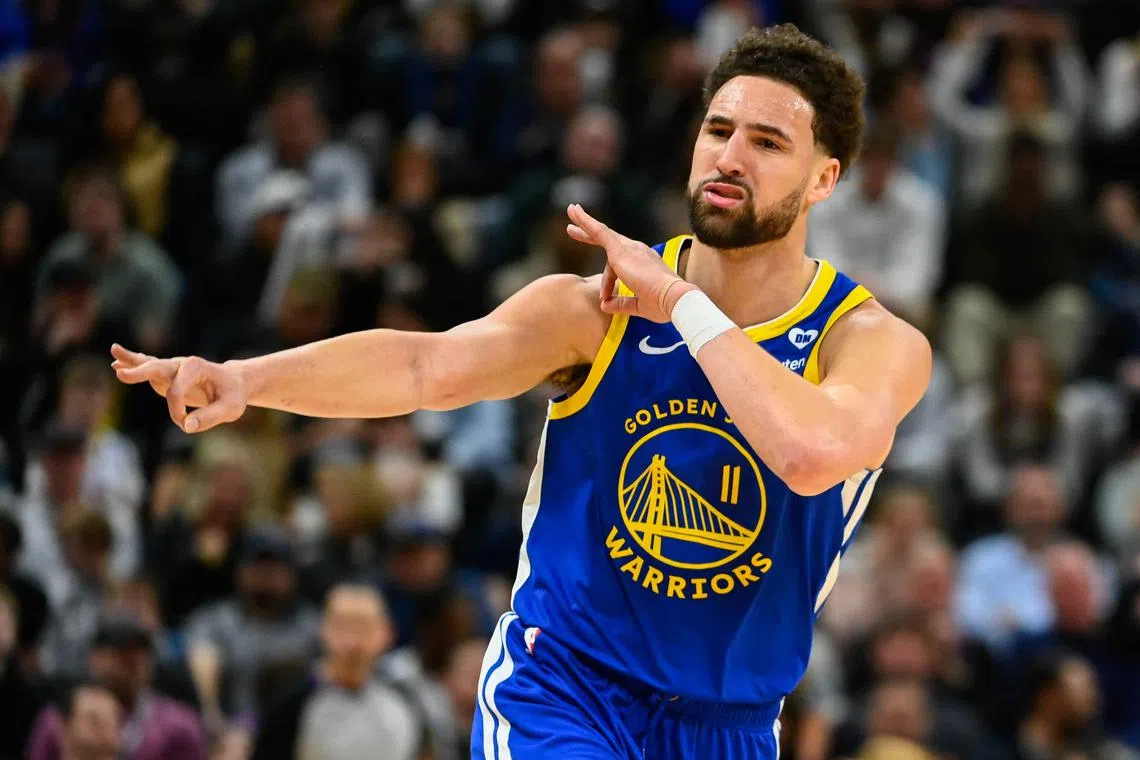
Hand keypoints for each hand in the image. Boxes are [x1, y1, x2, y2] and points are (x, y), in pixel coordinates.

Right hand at [110, 344, 248, 432]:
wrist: (234, 384)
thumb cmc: (232, 395)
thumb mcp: (230, 408)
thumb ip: (210, 417)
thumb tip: (187, 426)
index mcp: (197, 368)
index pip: (176, 392)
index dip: (178, 412)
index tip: (187, 424)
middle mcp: (182, 364)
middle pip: (158, 367)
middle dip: (140, 372)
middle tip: (121, 373)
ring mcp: (172, 369)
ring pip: (149, 364)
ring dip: (131, 361)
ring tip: (114, 351)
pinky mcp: (166, 376)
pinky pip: (147, 368)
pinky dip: (133, 364)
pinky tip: (116, 362)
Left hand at [566, 204, 695, 322]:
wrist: (672, 297)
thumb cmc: (662, 304)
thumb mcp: (639, 305)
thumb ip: (621, 303)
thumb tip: (605, 305)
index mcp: (644, 263)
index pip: (620, 264)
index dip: (608, 281)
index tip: (604, 297)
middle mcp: (637, 251)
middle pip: (610, 240)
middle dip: (592, 233)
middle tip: (574, 227)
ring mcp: (629, 248)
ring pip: (602, 232)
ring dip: (585, 222)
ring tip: (571, 210)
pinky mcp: (620, 250)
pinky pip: (599, 231)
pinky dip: (586, 221)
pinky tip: (575, 212)